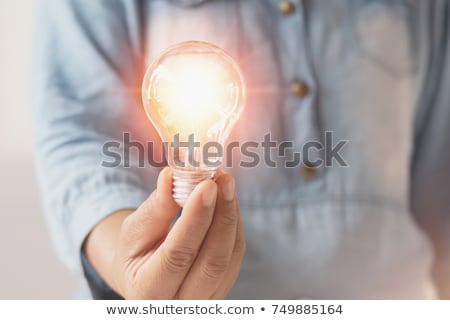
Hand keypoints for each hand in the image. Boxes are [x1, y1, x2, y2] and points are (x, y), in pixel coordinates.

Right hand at [84, 167, 244, 298]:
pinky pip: (236, 252)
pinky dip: (234, 222)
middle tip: (223, 179)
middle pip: (212, 261)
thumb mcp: (134, 231)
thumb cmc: (135, 251)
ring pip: (230, 256)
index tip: (206, 185)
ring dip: (231, 215)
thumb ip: (155, 208)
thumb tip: (171, 176)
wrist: (145, 274)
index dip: (195, 219)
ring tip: (225, 182)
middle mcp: (182, 303)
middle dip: (222, 215)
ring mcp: (208, 298)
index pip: (178, 255)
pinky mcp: (224, 285)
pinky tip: (227, 198)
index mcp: (149, 291)